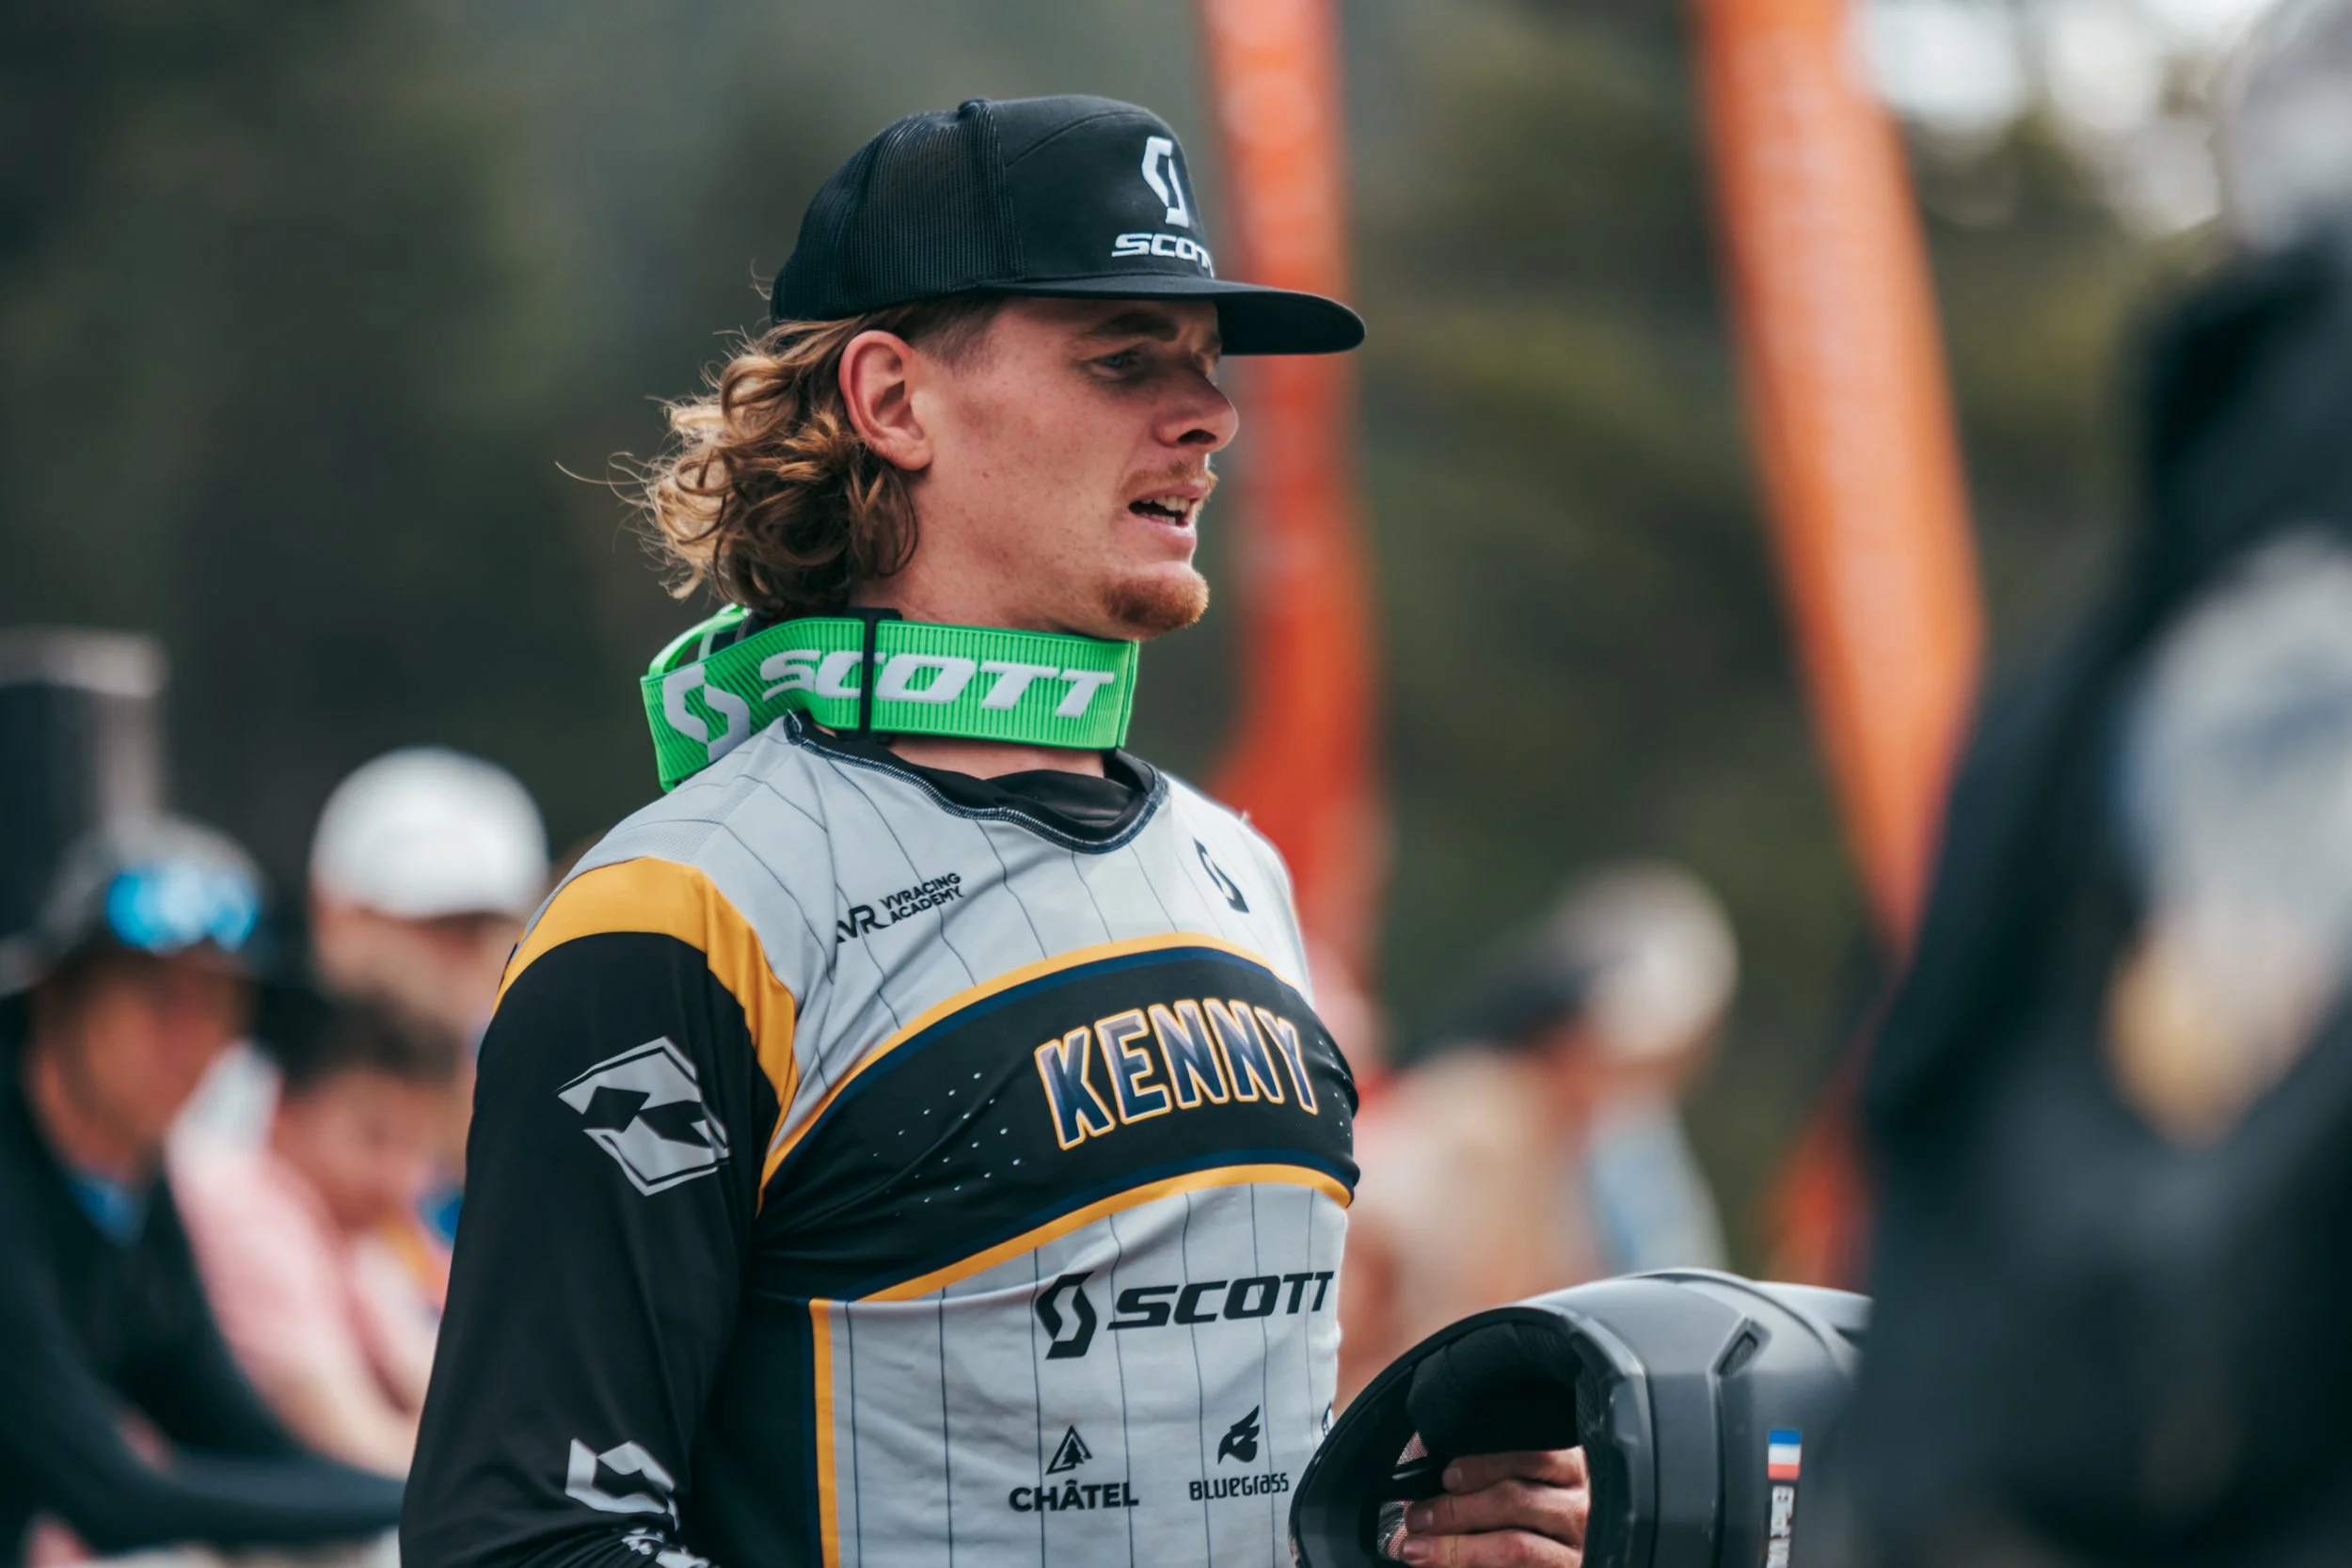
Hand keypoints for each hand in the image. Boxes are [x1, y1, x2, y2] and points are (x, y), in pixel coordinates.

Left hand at [1392, 1446, 1588, 1565]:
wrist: (1536, 1558)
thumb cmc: (1516, 1515)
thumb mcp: (1509, 1480)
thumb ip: (1476, 1466)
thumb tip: (1427, 1454)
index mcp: (1568, 1469)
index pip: (1535, 1454)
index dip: (1485, 1464)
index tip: (1447, 1476)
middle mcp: (1578, 1508)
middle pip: (1516, 1500)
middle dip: (1456, 1509)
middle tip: (1417, 1517)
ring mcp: (1575, 1550)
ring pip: (1514, 1545)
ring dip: (1457, 1548)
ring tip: (1419, 1549)